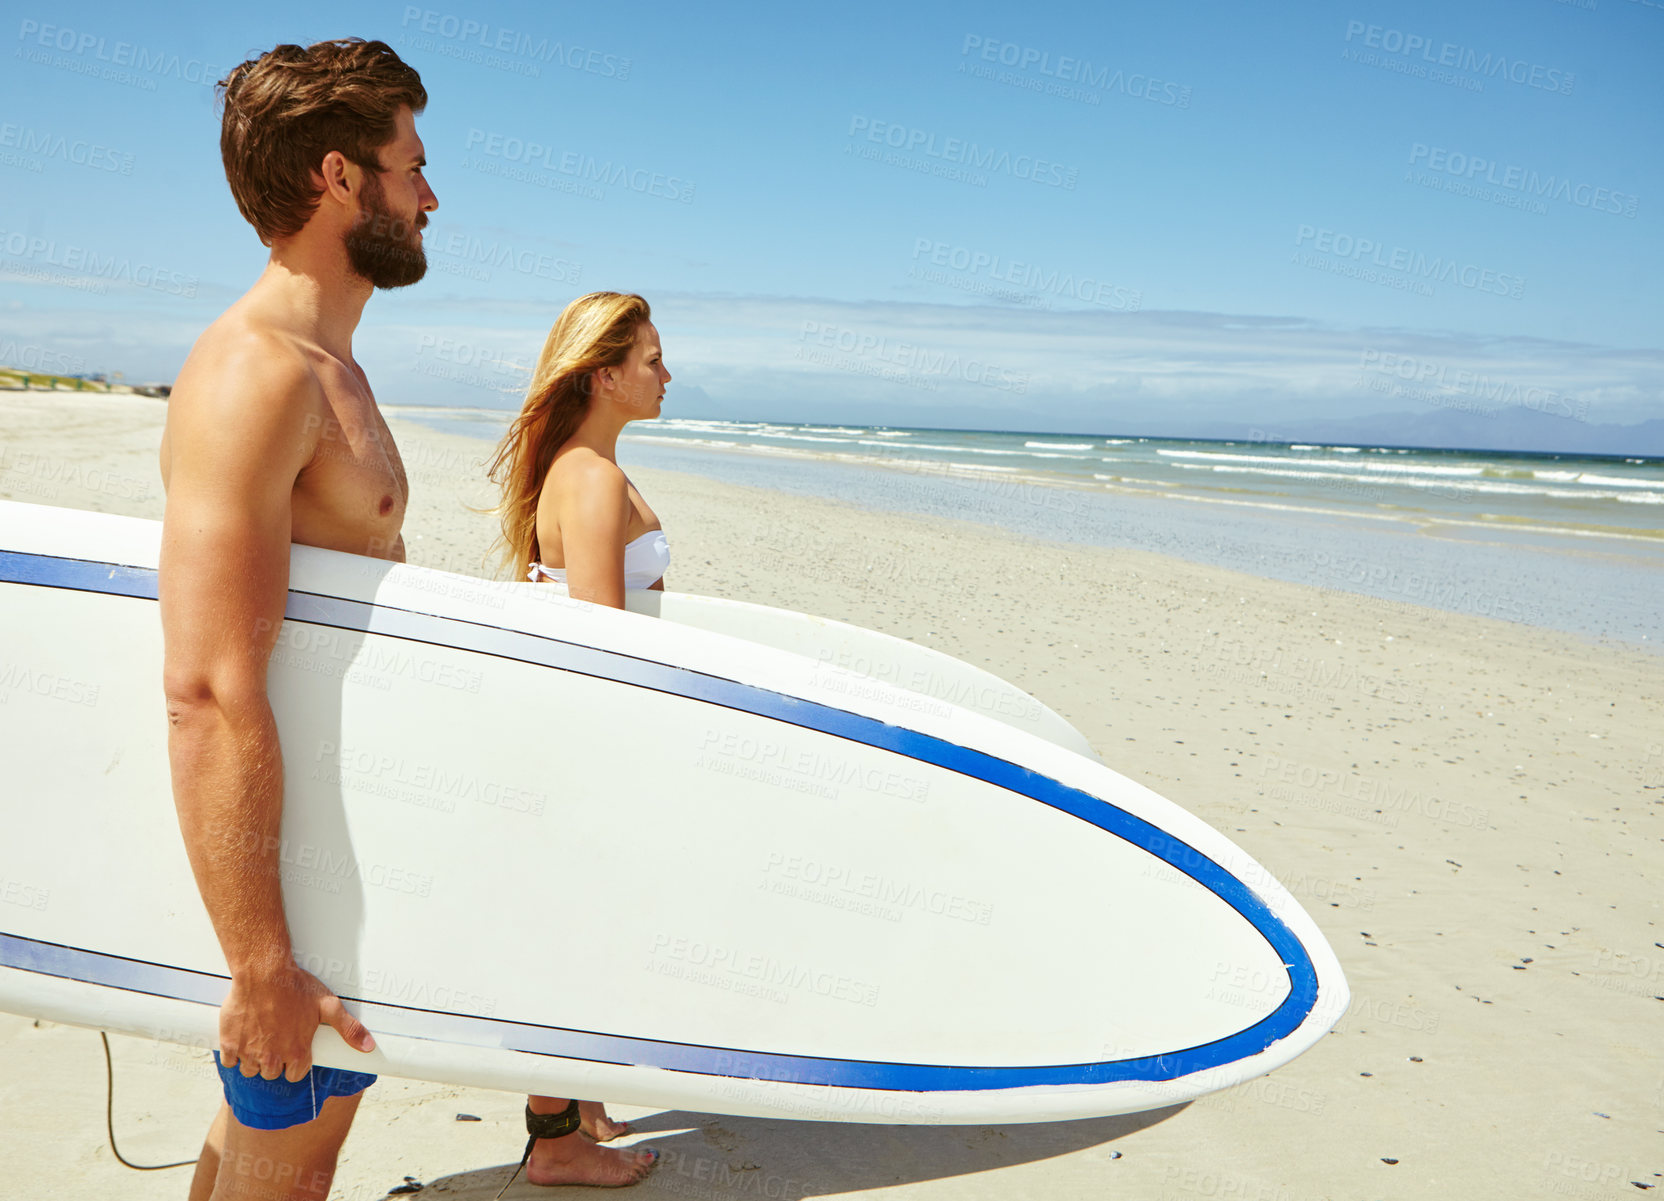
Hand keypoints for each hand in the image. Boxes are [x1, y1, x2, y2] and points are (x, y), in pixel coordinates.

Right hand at [218, 961, 375, 1082]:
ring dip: (254, 1060)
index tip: (293, 1049)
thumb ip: (348, 1029)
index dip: (295, 1062)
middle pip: (272, 1074)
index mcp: (296, 1052)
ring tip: (260, 1039)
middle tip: (276, 1040)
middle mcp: (272, 1058)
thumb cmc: (295, 986)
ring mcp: (249, 1052)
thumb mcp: (328, 1006)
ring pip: (250, 1070)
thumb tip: (369, 1047)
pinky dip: (234, 1054)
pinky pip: (230, 1062)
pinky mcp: (230, 1044)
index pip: (295, 1074)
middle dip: (275, 1061)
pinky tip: (242, 1039)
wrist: (263, 972)